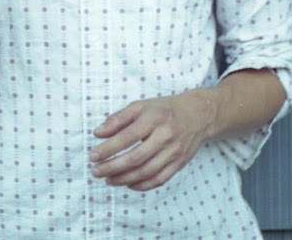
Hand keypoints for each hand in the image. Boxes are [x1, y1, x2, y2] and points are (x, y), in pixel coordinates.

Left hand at [88, 90, 217, 190]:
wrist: (198, 114)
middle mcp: (166, 135)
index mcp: (154, 118)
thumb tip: (98, 133)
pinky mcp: (180, 163)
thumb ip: (118, 119)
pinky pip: (159, 179)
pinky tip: (128, 184)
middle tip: (96, 172)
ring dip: (124, 179)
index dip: (108, 149)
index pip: (127, 137)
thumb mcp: (141, 106)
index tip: (93, 156)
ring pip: (146, 172)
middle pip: (135, 158)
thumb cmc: (164, 110)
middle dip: (112, 168)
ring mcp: (174, 151)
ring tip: (108, 180)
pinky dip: (141, 185)